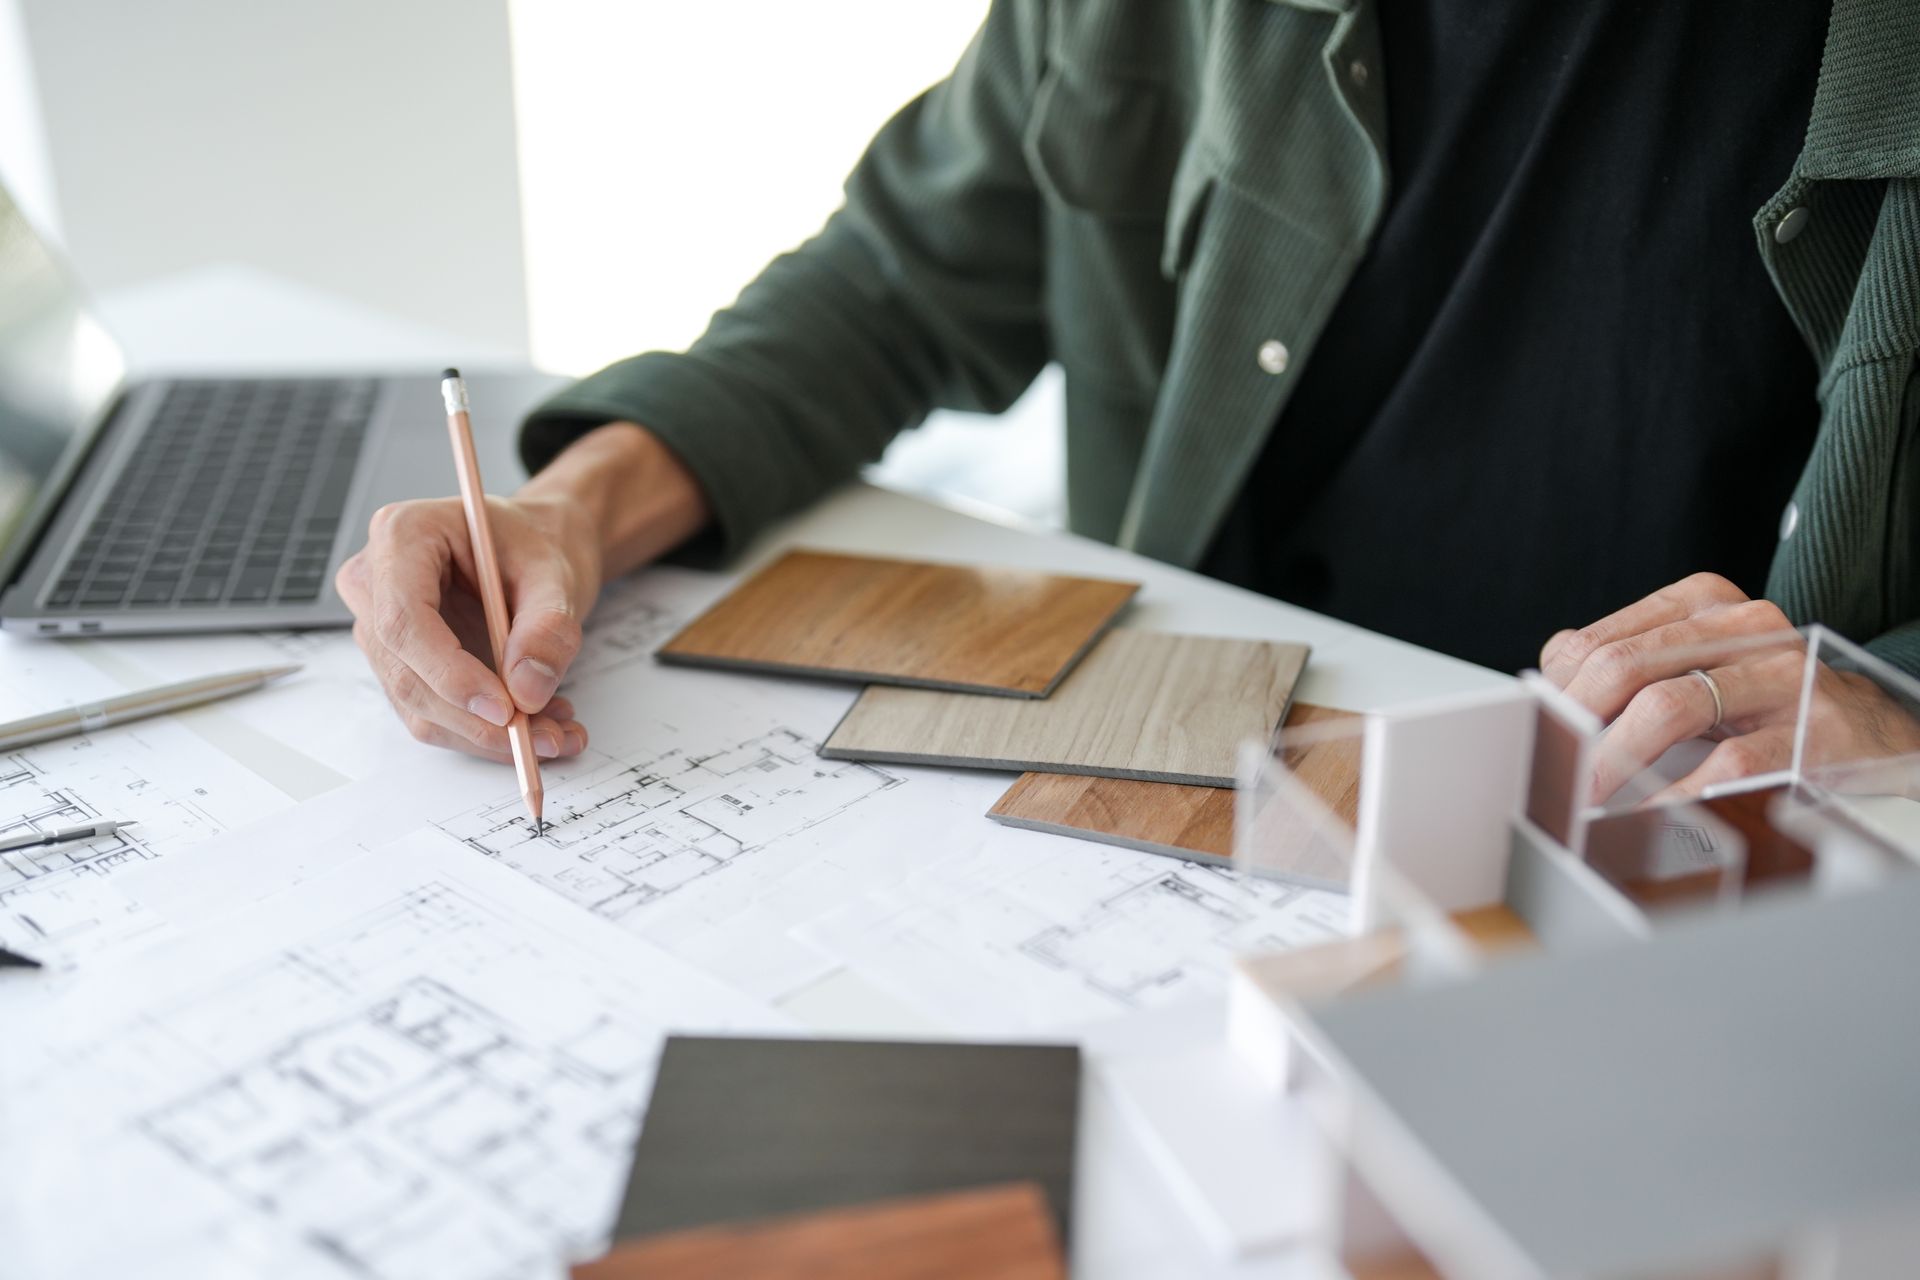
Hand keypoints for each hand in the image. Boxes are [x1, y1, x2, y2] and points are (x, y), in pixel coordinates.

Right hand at [335, 493, 597, 760]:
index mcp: (403, 535)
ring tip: (556, 731)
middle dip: (478, 720)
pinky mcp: (401, 664)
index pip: (404, 620)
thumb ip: (547, 627)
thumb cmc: (536, 544)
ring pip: (419, 706)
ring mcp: (381, 627)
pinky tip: (537, 725)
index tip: (506, 710)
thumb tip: (527, 689)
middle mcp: (376, 582)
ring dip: (487, 734)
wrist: (537, 547)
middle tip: (547, 737)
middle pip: (407, 673)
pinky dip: (485, 731)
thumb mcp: (556, 574)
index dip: (451, 674)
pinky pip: (434, 714)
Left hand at [1539, 573, 1919, 802]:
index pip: (1598, 641)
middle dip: (1575, 725)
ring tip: (1587, 798)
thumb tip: (1546, 698)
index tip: (1535, 735)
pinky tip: (1648, 816)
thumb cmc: (1762, 701)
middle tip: (1551, 769)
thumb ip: (1626, 670)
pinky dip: (1677, 794)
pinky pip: (1727, 763)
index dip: (1556, 694)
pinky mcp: (1811, 727)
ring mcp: (1780, 673)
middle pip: (1624, 666)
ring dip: (1614, 760)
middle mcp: (1741, 625)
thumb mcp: (1695, 667)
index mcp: (1699, 602)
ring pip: (1668, 706)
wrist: (1872, 728)